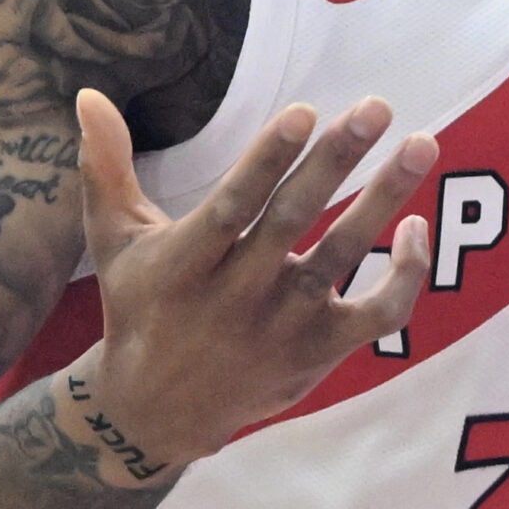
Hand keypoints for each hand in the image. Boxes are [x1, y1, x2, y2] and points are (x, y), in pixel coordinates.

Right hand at [66, 88, 435, 473]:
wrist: (157, 412)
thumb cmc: (139, 305)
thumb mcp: (113, 240)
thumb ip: (105, 167)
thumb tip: (86, 96)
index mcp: (183, 264)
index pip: (232, 206)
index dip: (267, 160)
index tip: (303, 111)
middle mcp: (235, 295)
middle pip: (293, 221)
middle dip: (336, 161)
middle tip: (376, 106)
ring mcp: (282, 325)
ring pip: (343, 258)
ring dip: (384, 201)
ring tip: (423, 144)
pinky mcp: (319, 349)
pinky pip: (378, 314)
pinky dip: (405, 276)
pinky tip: (414, 227)